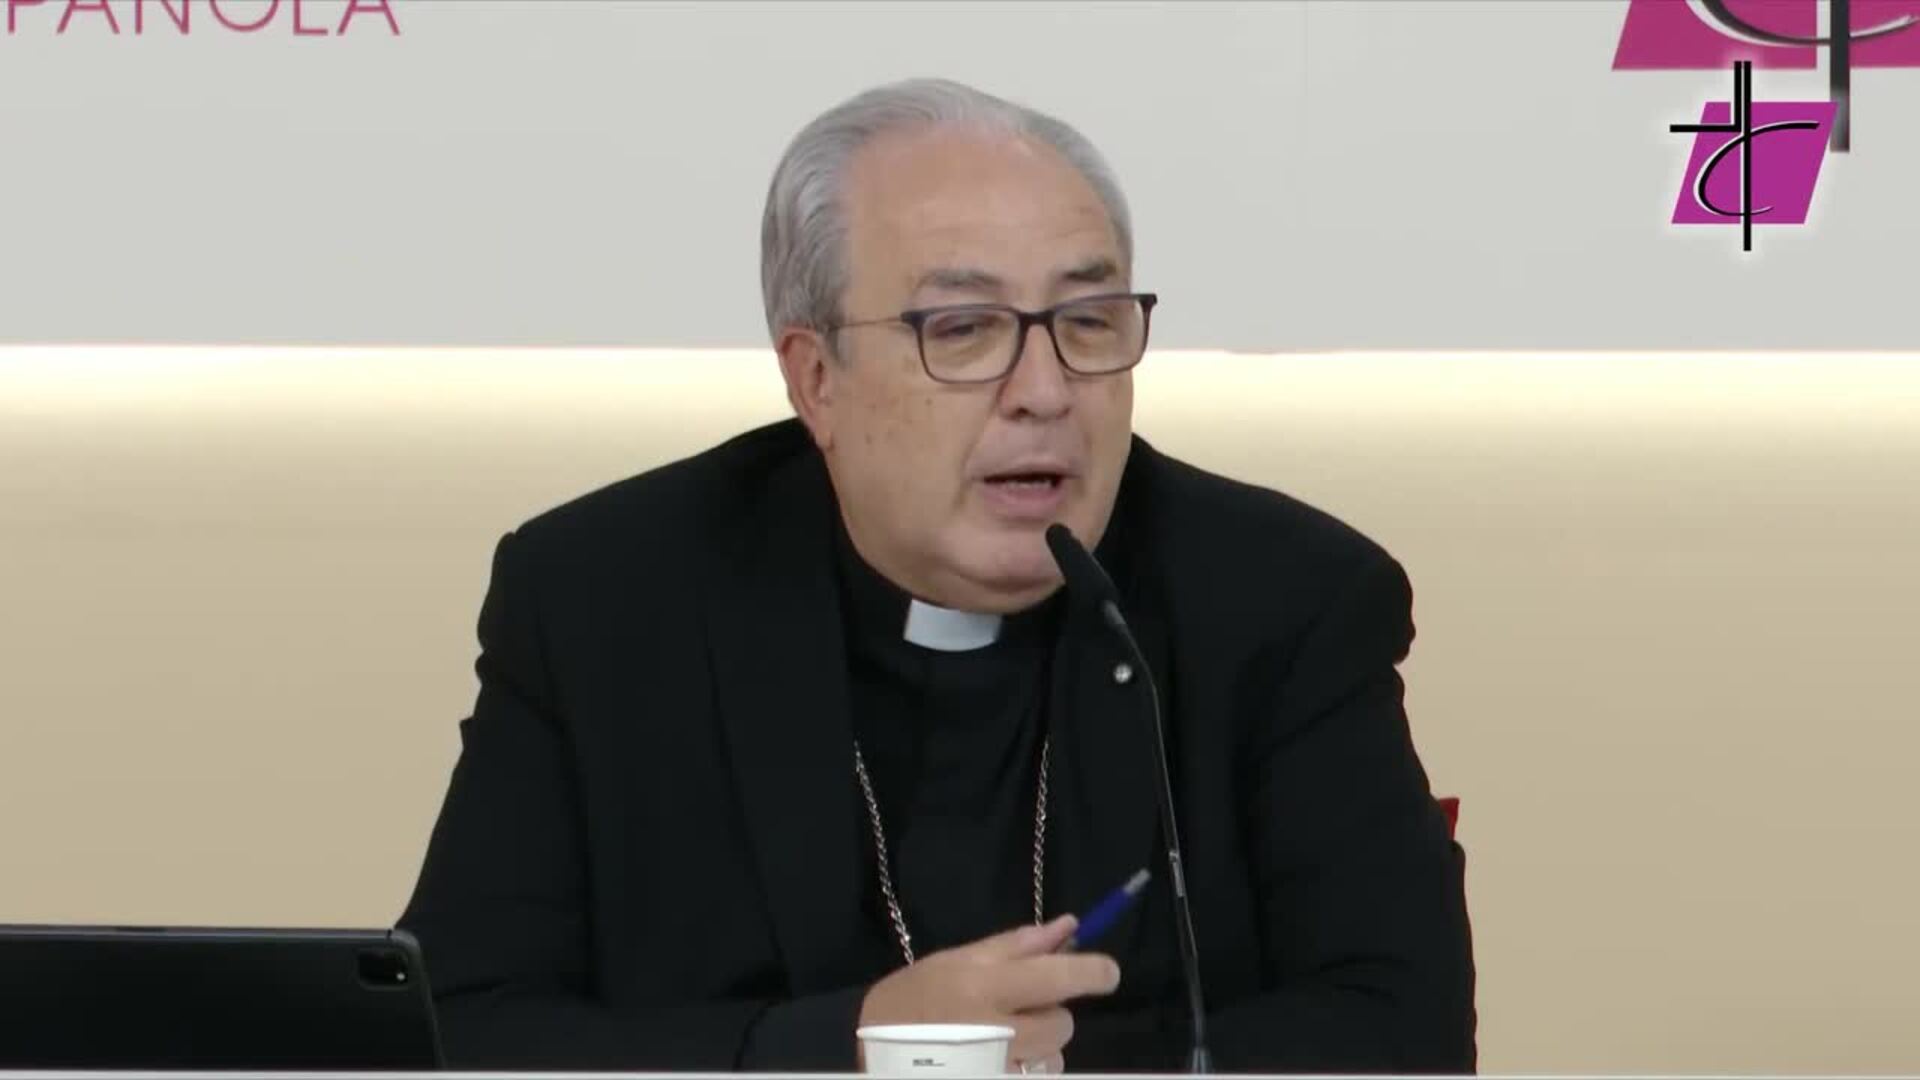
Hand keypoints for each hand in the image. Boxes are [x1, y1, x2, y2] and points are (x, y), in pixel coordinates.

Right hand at [858, 915, 1121, 1073]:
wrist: (871, 1056)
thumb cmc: (912, 1000)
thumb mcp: (955, 961)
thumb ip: (1016, 945)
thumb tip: (1069, 927)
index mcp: (985, 988)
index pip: (1059, 978)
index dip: (1093, 972)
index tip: (1107, 972)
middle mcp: (996, 1033)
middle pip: (1062, 1023)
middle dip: (1049, 1013)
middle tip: (1015, 1008)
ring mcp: (1000, 1069)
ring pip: (1054, 1056)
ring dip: (1038, 1047)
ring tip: (999, 1040)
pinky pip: (1038, 1077)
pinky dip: (1027, 1069)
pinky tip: (996, 1062)